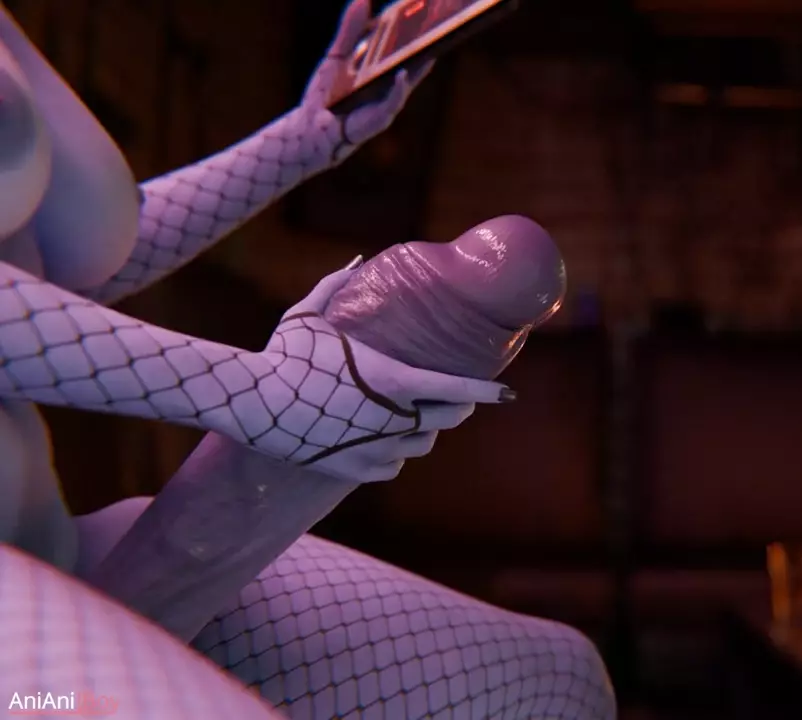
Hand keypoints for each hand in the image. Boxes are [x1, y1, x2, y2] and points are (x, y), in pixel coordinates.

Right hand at [250, 258, 510, 482]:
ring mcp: (375, 448)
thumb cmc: (281, 354)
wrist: (249, 403)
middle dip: (455, 408)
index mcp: (393, 380)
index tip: (507, 393)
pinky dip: (393, 457)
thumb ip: (339, 284)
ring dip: (423, 432)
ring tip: (409, 416)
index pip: (456, 388)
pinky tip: (381, 442)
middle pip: (447, 419)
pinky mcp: (355, 470)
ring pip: (422, 446)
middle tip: (452, 399)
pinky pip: (392, 468)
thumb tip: (358, 258)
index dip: (486, 392)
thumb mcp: (309, 314)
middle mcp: (392, 418)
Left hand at [299, 0, 434, 163]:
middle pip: (414, 62)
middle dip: (426, 46)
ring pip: (408, 81)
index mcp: (383, 69)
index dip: (416, 29)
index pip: (405, 46)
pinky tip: (401, 74)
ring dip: (420, 67)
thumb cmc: (325, 94)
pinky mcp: (379, 119)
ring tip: (430, 50)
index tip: (426, 8)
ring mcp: (388, 103)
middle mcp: (391, 86)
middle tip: (439, 25)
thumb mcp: (338, 54)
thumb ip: (350, 29)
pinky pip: (392, 101)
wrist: (309, 128)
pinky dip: (398, 89)